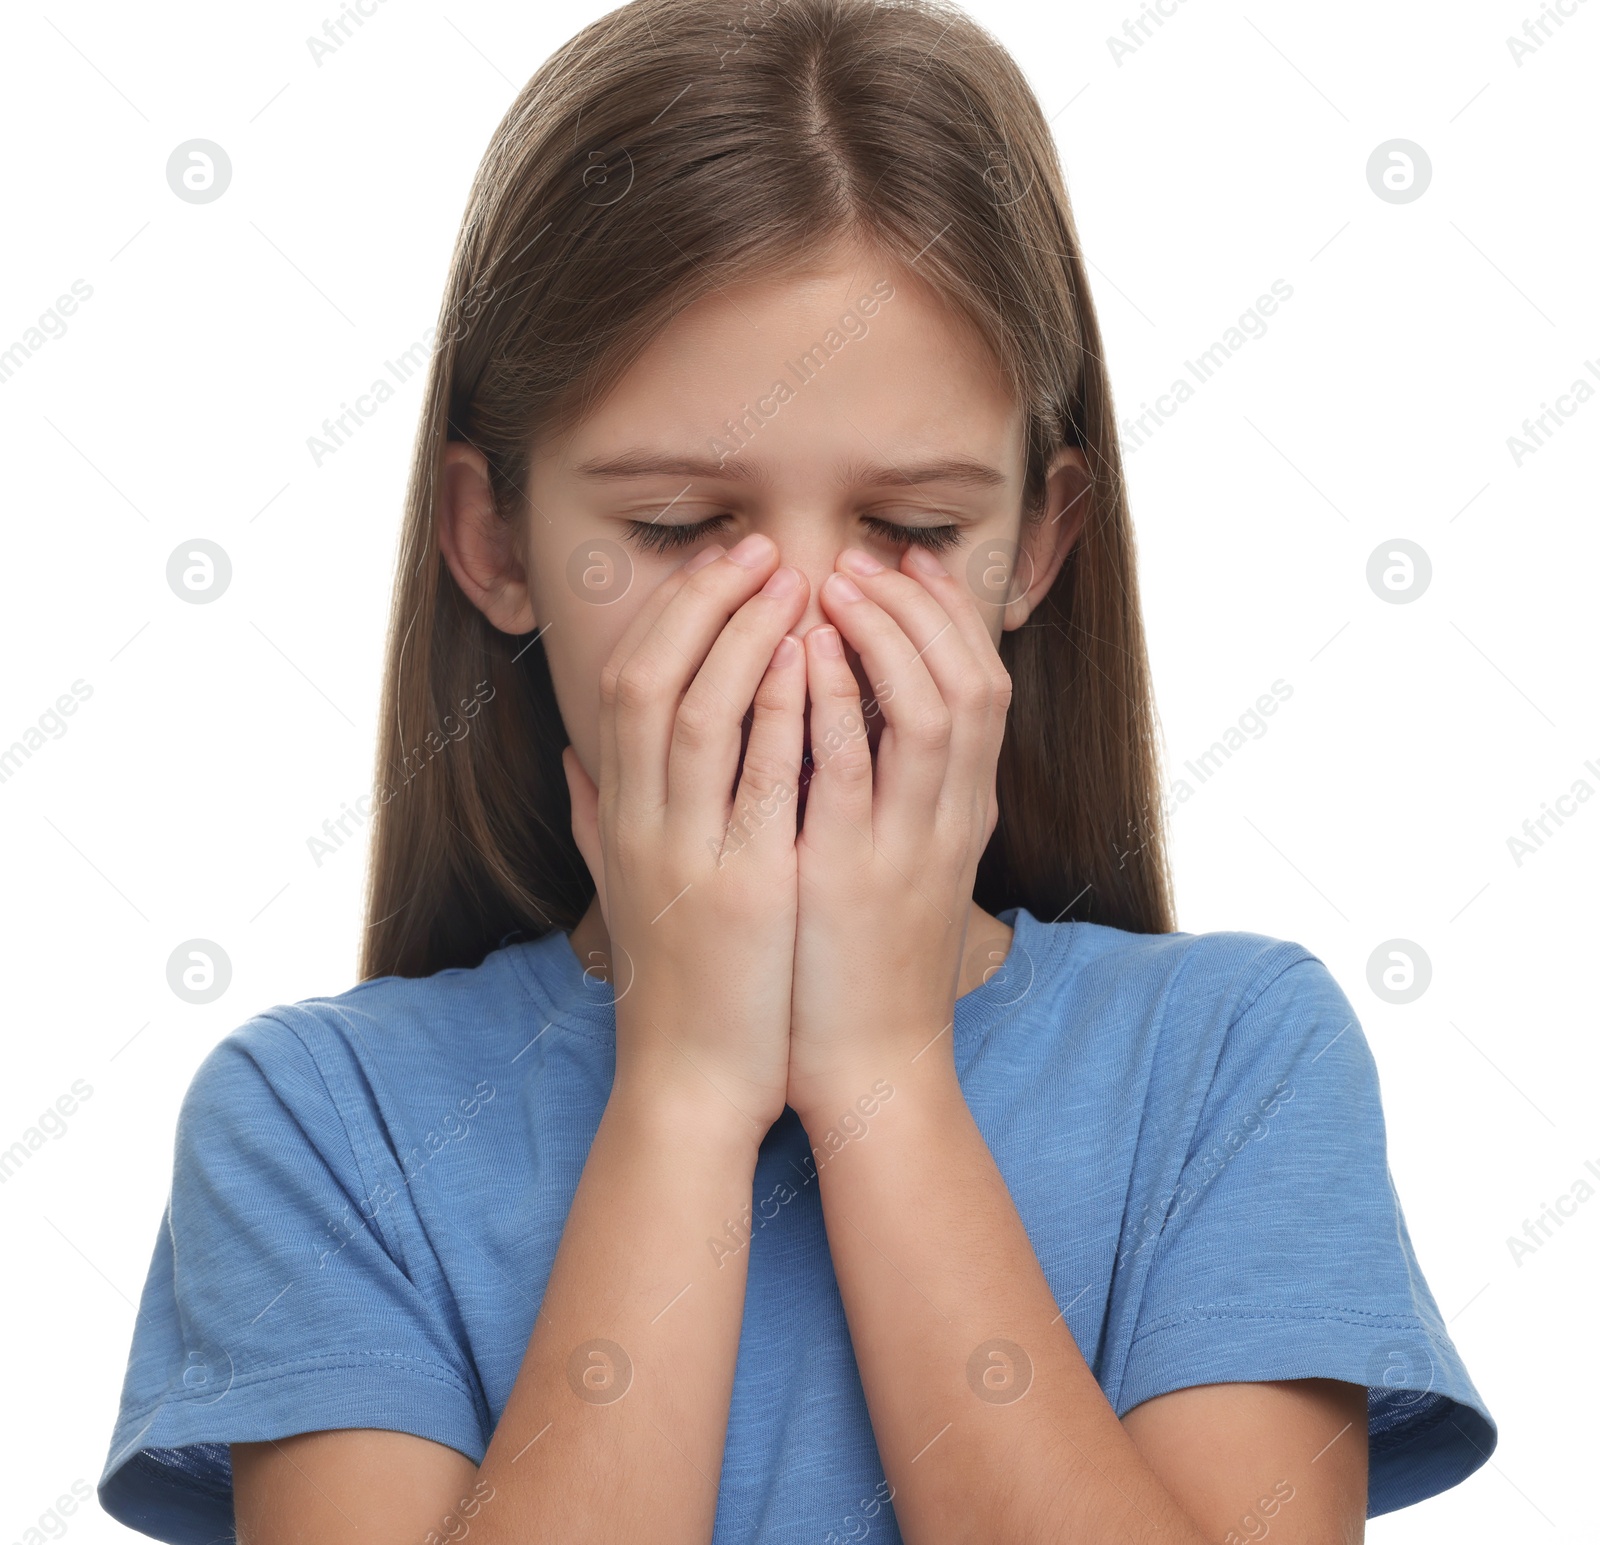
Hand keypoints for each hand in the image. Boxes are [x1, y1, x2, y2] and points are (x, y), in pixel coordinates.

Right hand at [563, 534, 809, 1137]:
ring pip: (702, 714)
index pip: (627, 685)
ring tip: (797, 578)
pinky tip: (812, 658)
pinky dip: (781, 710)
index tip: (723, 567)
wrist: (691, 1080)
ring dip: (746, 635)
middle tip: (764, 548)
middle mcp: (643, 824)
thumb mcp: (618, 890)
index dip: (673, 615)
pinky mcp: (747, 890)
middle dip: (708, 602)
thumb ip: (592, 817)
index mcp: (621, 817)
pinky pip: (761, 779)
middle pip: (655, 680)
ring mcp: (691, 854)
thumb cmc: (671, 979)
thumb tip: (571, 755)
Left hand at [785, 545, 1009, 1126]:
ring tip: (832, 585)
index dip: (947, 615)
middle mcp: (955, 818)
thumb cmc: (866, 957)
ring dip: (885, 635)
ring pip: (932, 709)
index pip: (982, 683)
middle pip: (972, 680)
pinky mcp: (855, 876)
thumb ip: (889, 788)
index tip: (904, 563)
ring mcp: (912, 846)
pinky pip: (854, 769)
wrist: (870, 1062)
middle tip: (865, 560)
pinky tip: (799, 654)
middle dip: (922, 608)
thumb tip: (853, 710)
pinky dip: (833, 701)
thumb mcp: (898, 861)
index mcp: (963, 810)